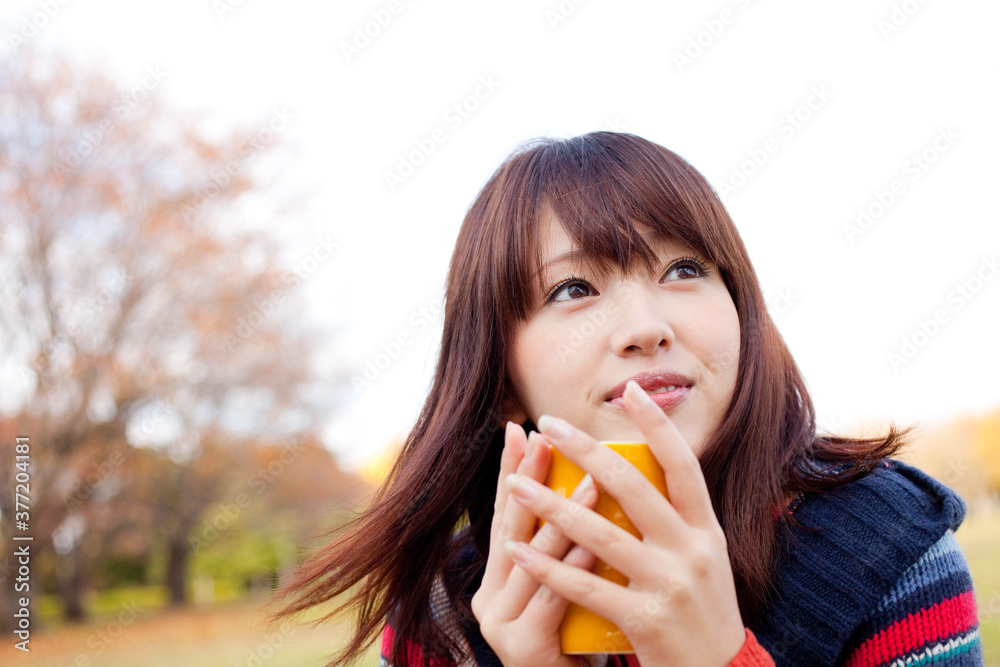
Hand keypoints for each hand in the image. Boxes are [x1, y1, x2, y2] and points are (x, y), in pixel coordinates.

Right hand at [471, 421, 602, 666]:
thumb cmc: (576, 645)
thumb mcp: (564, 592)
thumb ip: (564, 553)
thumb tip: (590, 492)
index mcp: (496, 582)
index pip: (504, 517)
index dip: (513, 472)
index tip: (523, 430)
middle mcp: (489, 599)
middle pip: (512, 527)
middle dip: (530, 478)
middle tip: (546, 436)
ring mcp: (501, 624)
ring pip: (536, 558)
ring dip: (565, 513)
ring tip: (589, 476)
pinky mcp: (523, 646)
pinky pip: (555, 595)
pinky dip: (575, 562)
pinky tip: (594, 536)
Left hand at [502, 381, 747, 666]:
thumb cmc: (700, 610)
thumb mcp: (702, 557)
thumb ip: (675, 518)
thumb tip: (631, 470)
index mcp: (704, 528)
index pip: (682, 464)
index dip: (657, 425)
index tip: (629, 390)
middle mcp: (692, 550)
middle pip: (633, 487)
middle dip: (584, 450)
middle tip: (546, 425)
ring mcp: (670, 585)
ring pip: (599, 534)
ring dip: (550, 506)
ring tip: (514, 483)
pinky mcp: (646, 620)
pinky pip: (585, 587)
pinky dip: (547, 568)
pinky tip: (518, 550)